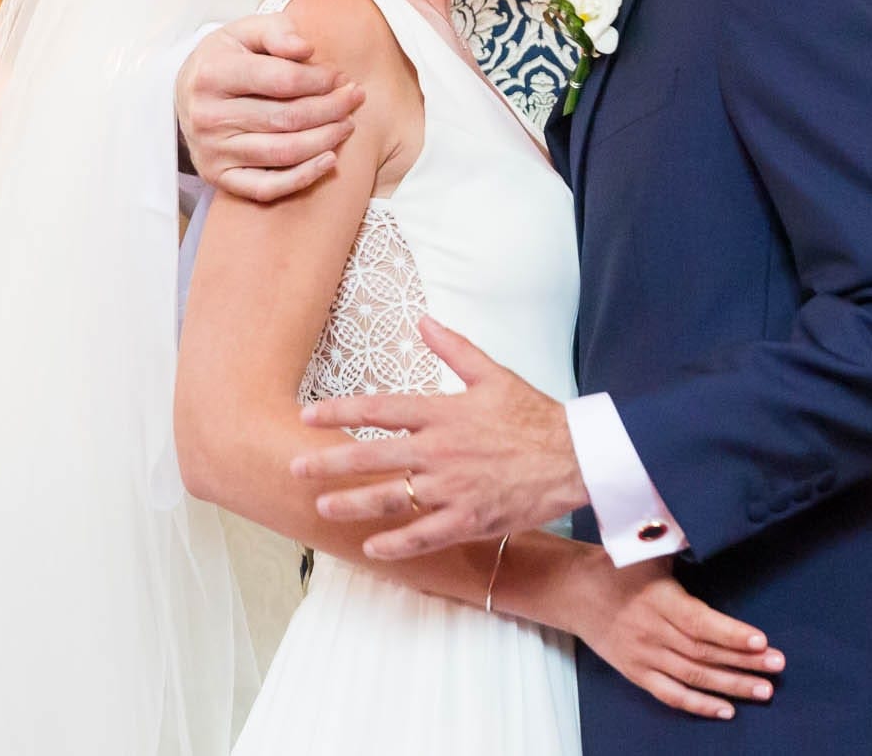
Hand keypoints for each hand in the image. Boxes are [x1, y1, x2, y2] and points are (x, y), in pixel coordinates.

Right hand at [176, 12, 364, 201]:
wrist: (187, 94)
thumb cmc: (227, 59)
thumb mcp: (245, 31)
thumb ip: (277, 31)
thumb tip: (306, 48)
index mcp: (213, 74)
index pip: (282, 80)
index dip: (320, 80)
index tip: (339, 76)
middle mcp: (208, 116)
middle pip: (287, 118)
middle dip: (331, 108)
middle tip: (355, 98)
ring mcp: (212, 151)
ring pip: (283, 153)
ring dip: (326, 139)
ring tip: (348, 124)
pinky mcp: (217, 177)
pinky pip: (266, 187)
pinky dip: (303, 177)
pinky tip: (329, 160)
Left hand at [292, 317, 588, 558]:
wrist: (575, 456)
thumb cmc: (534, 415)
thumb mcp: (493, 374)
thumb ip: (453, 348)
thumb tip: (423, 321)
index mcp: (443, 412)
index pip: (380, 408)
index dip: (340, 411)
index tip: (307, 415)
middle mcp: (440, 450)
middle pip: (373, 456)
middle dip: (330, 463)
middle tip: (296, 469)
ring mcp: (453, 487)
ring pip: (391, 498)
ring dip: (353, 503)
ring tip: (324, 507)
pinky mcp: (469, 518)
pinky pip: (424, 535)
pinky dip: (396, 544)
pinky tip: (371, 549)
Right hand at [557, 550, 783, 721]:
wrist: (572, 591)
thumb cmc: (615, 565)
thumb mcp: (645, 547)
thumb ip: (678, 539)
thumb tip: (711, 521)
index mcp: (657, 598)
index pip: (699, 621)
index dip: (731, 633)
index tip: (761, 640)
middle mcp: (652, 631)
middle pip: (703, 652)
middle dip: (744, 661)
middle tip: (777, 666)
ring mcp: (644, 656)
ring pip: (693, 677)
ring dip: (730, 685)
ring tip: (764, 690)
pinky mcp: (636, 672)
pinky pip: (670, 695)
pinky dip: (698, 706)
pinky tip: (726, 710)